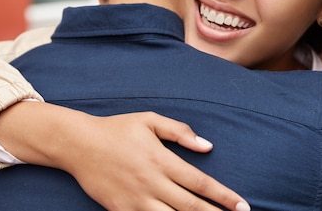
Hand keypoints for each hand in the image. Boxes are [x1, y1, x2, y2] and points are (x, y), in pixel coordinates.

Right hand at [0, 103, 249, 210]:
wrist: (78, 144)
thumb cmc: (117, 129)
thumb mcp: (149, 120)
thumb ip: (179, 131)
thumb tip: (207, 146)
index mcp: (161, 159)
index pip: (199, 182)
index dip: (224, 196)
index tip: (242, 206)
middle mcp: (151, 182)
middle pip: (190, 207)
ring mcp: (135, 199)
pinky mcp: (121, 210)